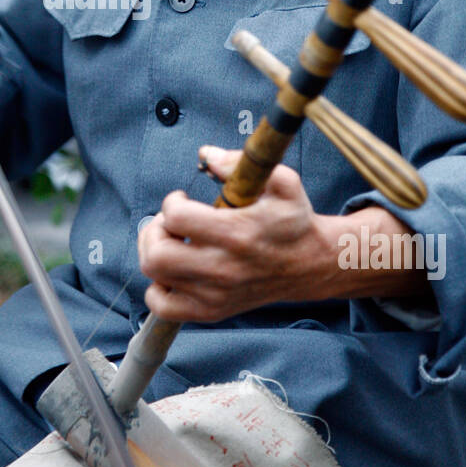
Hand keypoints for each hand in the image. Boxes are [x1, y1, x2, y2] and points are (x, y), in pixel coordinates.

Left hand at [137, 147, 332, 323]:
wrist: (312, 264)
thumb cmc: (293, 221)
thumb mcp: (282, 182)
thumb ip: (242, 163)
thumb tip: (206, 155)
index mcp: (237, 234)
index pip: (176, 218)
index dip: (172, 202)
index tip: (182, 199)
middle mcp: (223, 269)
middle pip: (157, 254)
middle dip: (154, 230)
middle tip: (170, 222)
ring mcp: (215, 295)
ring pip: (155, 277)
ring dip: (153, 253)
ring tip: (171, 242)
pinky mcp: (212, 311)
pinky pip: (163, 307)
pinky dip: (157, 288)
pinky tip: (173, 271)